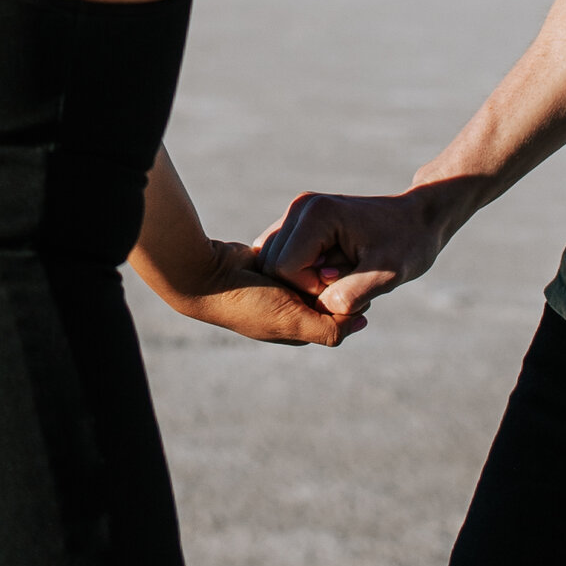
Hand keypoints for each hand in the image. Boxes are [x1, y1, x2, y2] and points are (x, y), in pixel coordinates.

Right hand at [152, 226, 369, 347]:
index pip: (337, 314)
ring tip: (336, 246)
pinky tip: (312, 236)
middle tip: (353, 258)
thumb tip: (358, 321)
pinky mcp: (266, 263)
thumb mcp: (292, 322)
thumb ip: (328, 329)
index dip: (350, 298)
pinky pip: (294, 253)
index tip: (362, 278)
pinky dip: (302, 247)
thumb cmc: (247, 303)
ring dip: (321, 260)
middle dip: (336, 278)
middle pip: (326, 292)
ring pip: (312, 270)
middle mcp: (288, 308)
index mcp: (296, 327)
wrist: (203, 278)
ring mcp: (276, 285)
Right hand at [251, 183, 465, 330]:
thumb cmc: (409, 244)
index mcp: (316, 214)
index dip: (312, 289)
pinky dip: (303, 277)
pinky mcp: (297, 225)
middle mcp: (298, 208)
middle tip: (349, 279)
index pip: (284, 269)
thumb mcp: (388, 274)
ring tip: (342, 275)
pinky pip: (282, 261)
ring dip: (305, 282)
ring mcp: (296, 214)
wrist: (419, 220)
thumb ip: (352, 295)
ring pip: (275, 266)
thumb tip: (320, 309)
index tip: (347, 282)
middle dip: (308, 286)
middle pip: (274, 268)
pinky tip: (333, 272)